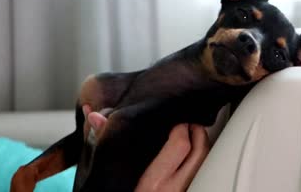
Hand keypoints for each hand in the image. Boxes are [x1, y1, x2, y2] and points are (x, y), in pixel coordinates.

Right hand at [81, 105, 209, 191]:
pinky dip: (199, 159)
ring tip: (191, 134)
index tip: (174, 120)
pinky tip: (191, 154)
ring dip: (200, 144)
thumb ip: (107, 143)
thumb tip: (96, 116)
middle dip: (197, 131)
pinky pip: (201, 172)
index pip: (180, 144)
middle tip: (188, 122)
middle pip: (199, 149)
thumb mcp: (113, 174)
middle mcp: (174, 190)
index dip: (181, 126)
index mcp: (153, 183)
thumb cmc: (121, 191)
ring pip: (205, 161)